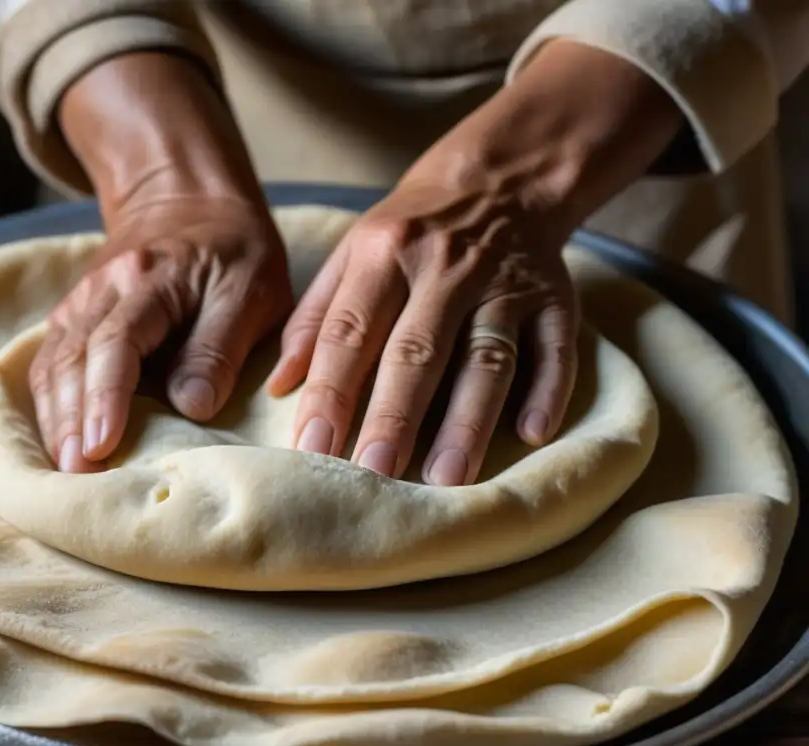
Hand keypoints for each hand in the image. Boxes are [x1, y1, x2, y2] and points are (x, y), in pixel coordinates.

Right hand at [32, 53, 289, 472]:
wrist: (190, 200)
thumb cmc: (235, 250)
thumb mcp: (251, 288)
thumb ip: (221, 344)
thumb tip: (193, 406)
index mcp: (151, 277)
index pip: (118, 340)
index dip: (107, 394)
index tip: (103, 443)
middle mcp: (105, 288)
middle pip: (74, 356)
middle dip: (71, 418)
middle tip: (75, 473)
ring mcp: (84, 300)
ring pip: (54, 359)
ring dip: (54, 415)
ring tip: (62, 468)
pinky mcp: (77, 314)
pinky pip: (51, 358)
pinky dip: (47, 400)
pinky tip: (54, 438)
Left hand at [269, 40, 682, 485]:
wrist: (499, 179)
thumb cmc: (409, 232)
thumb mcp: (352, 254)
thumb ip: (313, 318)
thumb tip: (278, 388)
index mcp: (383, 254)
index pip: (351, 332)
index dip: (330, 391)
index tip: (312, 448)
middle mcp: (444, 267)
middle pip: (417, 350)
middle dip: (394, 416)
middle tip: (375, 475)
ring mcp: (503, 283)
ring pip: (485, 356)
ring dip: (467, 419)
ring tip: (447, 478)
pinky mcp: (555, 298)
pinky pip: (555, 347)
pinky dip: (547, 390)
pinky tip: (532, 434)